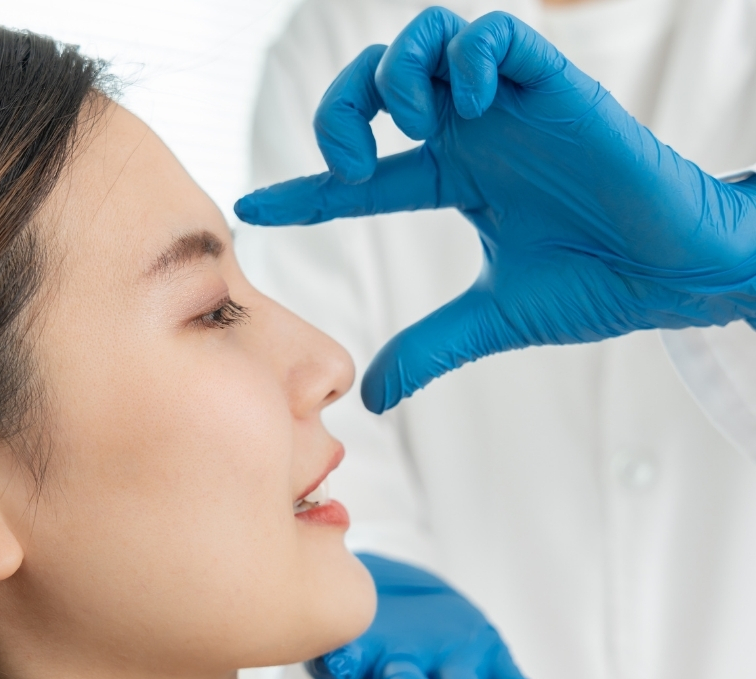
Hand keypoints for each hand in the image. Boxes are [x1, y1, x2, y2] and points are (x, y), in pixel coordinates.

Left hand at [235, 8, 755, 412]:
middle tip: (347, 161)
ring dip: (397, 70)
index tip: (255, 208)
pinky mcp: (556, 86)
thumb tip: (373, 395)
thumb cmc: (596, 286)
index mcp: (454, 181)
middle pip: (378, 88)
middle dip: (342, 108)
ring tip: (403, 117)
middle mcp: (472, 137)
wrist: (672, 275)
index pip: (358, 182)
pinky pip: (499, 35)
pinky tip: (470, 101)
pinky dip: (471, 55)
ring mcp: (511, 108)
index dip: (302, 191)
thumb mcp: (493, 318)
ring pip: (430, 43)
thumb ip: (431, 347)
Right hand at [306, 554, 579, 678]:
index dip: (339, 661)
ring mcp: (446, 669)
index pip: (344, 661)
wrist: (389, 593)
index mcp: (355, 655)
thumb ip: (328, 607)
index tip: (335, 664)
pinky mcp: (490, 659)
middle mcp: (400, 672)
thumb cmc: (355, 604)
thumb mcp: (335, 599)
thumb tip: (276, 591)